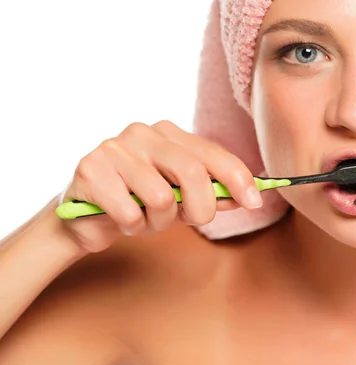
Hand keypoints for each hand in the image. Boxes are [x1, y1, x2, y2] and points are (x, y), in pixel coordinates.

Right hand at [57, 120, 261, 252]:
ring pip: (161, 198)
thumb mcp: (182, 199)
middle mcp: (143, 133)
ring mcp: (114, 147)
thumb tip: (248, 196)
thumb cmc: (140, 204)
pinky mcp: (89, 168)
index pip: (212, 153)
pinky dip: (131, 226)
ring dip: (158, 221)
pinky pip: (130, 212)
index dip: (238, 178)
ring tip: (143, 217)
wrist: (87, 217)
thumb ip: (212, 194)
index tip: (255, 202)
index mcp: (169, 134)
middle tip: (189, 220)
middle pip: (192, 172)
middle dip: (200, 208)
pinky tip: (119, 218)